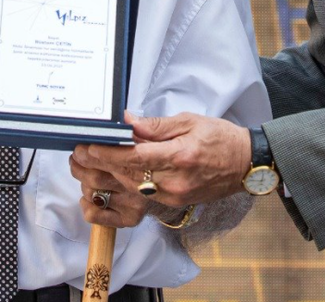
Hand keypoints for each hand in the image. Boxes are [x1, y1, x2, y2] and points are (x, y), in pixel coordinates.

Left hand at [74, 112, 251, 207]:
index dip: (107, 153)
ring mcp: (174, 196)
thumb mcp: (190, 121)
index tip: (87, 146)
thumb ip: (156, 126)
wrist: (246, 164)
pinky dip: (123, 187)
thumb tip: (127, 122)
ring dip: (107, 177)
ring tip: (87, 164)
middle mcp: (175, 182)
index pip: (134, 157)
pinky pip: (142, 197)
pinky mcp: (174, 203)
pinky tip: (109, 179)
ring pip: (131, 189)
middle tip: (78, 154)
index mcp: (180, 156)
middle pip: (127, 176)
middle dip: (99, 165)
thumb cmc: (221, 138)